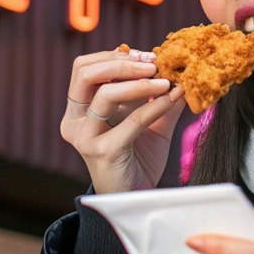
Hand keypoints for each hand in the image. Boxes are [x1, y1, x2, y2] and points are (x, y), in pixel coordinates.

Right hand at [61, 46, 186, 192]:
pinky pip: (130, 121)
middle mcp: (75, 120)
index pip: (86, 67)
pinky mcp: (102, 151)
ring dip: (139, 83)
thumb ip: (160, 94)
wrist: (137, 198)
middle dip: (122, 63)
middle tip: (154, 62)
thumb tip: (178, 68)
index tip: (148, 55)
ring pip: (105, 94)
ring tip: (166, 81)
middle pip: (85, 73)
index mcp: (80, 108)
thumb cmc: (139, 157)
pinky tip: (172, 99)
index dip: (115, 56)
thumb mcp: (151, 119)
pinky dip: (154, 106)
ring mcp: (85, 136)